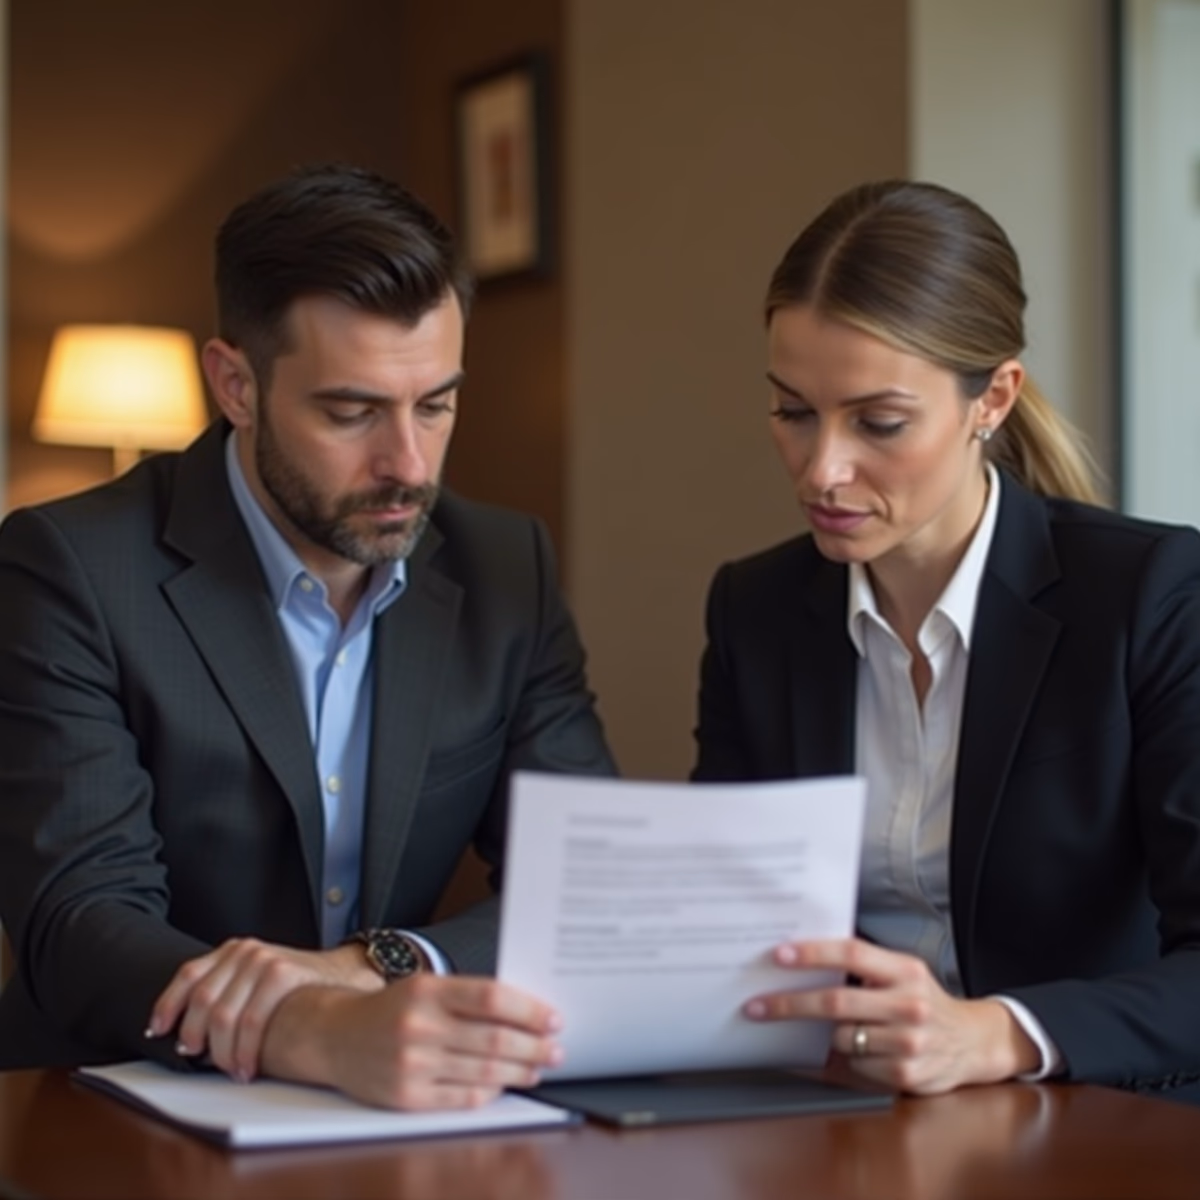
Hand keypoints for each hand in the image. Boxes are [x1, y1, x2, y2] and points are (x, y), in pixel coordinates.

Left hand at [146, 939, 381, 1080]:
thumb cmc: (296, 988)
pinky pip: (251, 1021)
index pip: (188, 975)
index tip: (158, 1031)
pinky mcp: (283, 974)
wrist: (344, 975)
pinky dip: (244, 1050)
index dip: (167, 1005)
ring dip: (221, 1052)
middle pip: (202, 1000)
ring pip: (223, 1015)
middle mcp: (245, 951)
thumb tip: (186, 1032)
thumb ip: (227, 992)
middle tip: (198, 1058)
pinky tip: (247, 1066)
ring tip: (228, 1069)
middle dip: (195, 1036)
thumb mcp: (256, 980)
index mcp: (232, 950)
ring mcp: (264, 960)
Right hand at [261, 973, 563, 1110]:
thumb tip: (525, 1012)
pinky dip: (490, 1092)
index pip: (491, 998)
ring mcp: (412, 1065)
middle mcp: (419, 1026)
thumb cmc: (391, 1009)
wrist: (334, 1036)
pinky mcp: (407, 1098)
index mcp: (428, 990)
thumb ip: (467, 997)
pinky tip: (504, 1085)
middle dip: (534, 1046)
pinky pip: (463, 1099)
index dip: (529, 1010)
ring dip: (520, 1072)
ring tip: (538, 1068)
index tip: (553, 1018)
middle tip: (557, 1049)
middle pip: (494, 1040)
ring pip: (484, 1072)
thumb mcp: (424, 988)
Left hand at [743, 938, 1039, 1092]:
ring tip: (811, 1028)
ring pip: (841, 1037)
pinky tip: (847, 1052)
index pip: (852, 954)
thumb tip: (801, 961)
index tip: (779, 955)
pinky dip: (842, 1059)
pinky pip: (854, 1066)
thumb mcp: (903, 974)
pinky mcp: (906, 1074)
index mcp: (905, 970)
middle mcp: (910, 1004)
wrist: (973, 1042)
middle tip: (756, 1005)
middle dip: (789, 1003)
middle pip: (837, 1001)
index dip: (814, 953)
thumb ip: (863, 968)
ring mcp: (909, 1041)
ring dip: (819, 1035)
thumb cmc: (923, 1001)